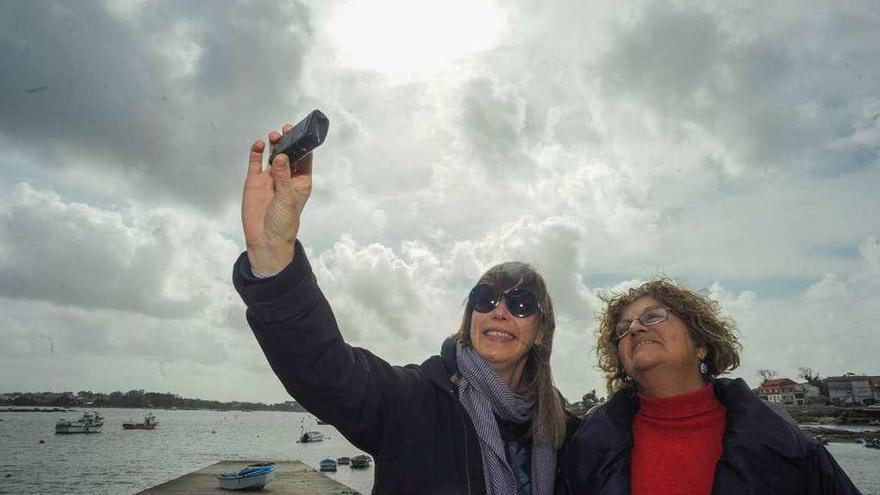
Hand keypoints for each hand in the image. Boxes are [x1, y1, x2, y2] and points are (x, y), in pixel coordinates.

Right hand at [242, 123, 313, 273]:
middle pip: (288, 153)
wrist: (265, 239)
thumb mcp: (287, 199)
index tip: (302, 132)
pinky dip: (257, 152)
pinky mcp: (255, 180)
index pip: (304, 158)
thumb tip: (281, 156)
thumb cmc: (284, 223)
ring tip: (274, 136)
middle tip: (286, 130)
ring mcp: (270, 177)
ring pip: (272, 154)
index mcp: (300, 181)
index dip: (303, 145)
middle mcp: (286, 177)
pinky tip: (258, 144)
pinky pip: (256, 162)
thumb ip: (283, 177)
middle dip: (288, 141)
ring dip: (274, 144)